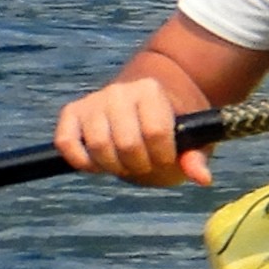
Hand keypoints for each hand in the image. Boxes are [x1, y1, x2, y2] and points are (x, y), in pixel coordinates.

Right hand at [55, 73, 210, 189]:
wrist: (144, 100)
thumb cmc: (171, 123)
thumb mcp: (191, 137)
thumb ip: (195, 157)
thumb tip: (202, 178)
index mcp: (150, 90)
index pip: (155, 133)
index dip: (162, 156)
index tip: (166, 158)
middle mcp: (118, 91)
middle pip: (126, 143)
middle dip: (138, 165)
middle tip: (145, 164)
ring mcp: (92, 101)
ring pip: (97, 146)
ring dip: (113, 166)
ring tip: (125, 163)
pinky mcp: (71, 112)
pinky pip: (66, 142)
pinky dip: (82, 161)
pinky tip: (99, 164)